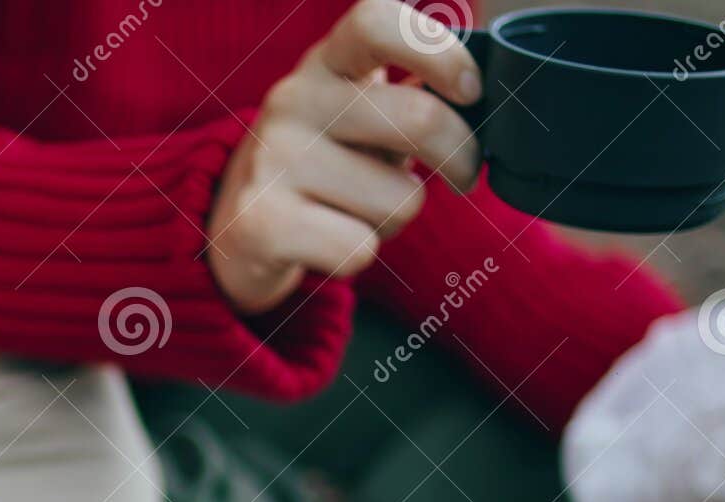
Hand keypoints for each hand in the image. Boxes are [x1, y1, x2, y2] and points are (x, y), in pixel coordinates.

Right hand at [208, 0, 482, 313]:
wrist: (238, 227)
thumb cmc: (326, 166)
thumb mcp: (361, 116)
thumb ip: (412, 99)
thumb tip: (487, 108)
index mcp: (325, 63)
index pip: (375, 23)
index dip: (437, 50)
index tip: (470, 90)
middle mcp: (292, 100)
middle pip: (420, 119)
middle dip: (462, 158)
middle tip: (463, 176)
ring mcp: (272, 160)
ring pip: (400, 201)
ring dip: (397, 219)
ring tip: (360, 211)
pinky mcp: (260, 222)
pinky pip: (360, 249)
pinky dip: (360, 255)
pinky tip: (329, 241)